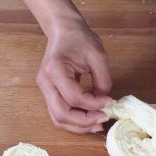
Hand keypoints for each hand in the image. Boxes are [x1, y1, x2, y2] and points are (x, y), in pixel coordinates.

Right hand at [37, 18, 112, 133]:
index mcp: (55, 69)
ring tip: (98, 123)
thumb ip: (103, 80)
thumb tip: (104, 102)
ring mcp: (44, 89)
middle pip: (61, 114)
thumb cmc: (79, 38)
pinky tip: (89, 119)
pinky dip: (74, 121)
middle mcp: (45, 82)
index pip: (74, 97)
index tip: (110, 101)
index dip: (94, 104)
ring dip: (78, 126)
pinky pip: (59, 114)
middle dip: (84, 121)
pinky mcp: (49, 93)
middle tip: (104, 118)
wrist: (63, 30)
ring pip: (58, 118)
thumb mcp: (97, 55)